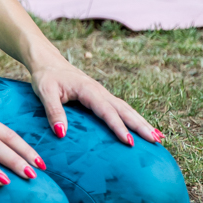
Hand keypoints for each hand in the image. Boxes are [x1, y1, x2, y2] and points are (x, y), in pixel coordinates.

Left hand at [28, 55, 163, 147]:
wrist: (47, 60)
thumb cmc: (45, 76)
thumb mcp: (44, 92)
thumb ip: (53, 111)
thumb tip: (61, 133)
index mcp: (88, 89)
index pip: (106, 111)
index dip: (118, 127)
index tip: (130, 142)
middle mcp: (99, 91)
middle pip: (124, 109)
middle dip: (141, 125)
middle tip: (156, 140)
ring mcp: (102, 93)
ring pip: (126, 108)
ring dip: (142, 122)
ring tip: (158, 137)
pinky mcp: (101, 96)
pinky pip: (120, 108)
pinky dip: (134, 118)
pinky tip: (142, 128)